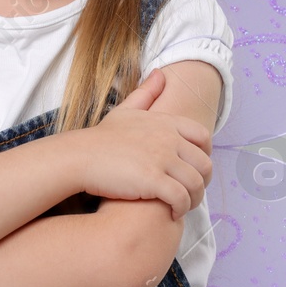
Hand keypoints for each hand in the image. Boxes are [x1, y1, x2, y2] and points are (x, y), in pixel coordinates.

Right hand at [77, 68, 212, 220]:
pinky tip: (171, 213)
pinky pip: (180, 198)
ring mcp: (163, 159)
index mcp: (166, 123)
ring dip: (194, 200)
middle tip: (190, 193)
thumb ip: (147, 92)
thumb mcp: (126, 109)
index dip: (205, 155)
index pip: (204, 137)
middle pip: (205, 164)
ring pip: (196, 184)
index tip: (195, 168)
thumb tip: (160, 72)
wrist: (80, 157)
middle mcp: (169, 139)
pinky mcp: (154, 181)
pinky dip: (180, 208)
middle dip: (203, 181)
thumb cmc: (101, 137)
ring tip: (182, 207)